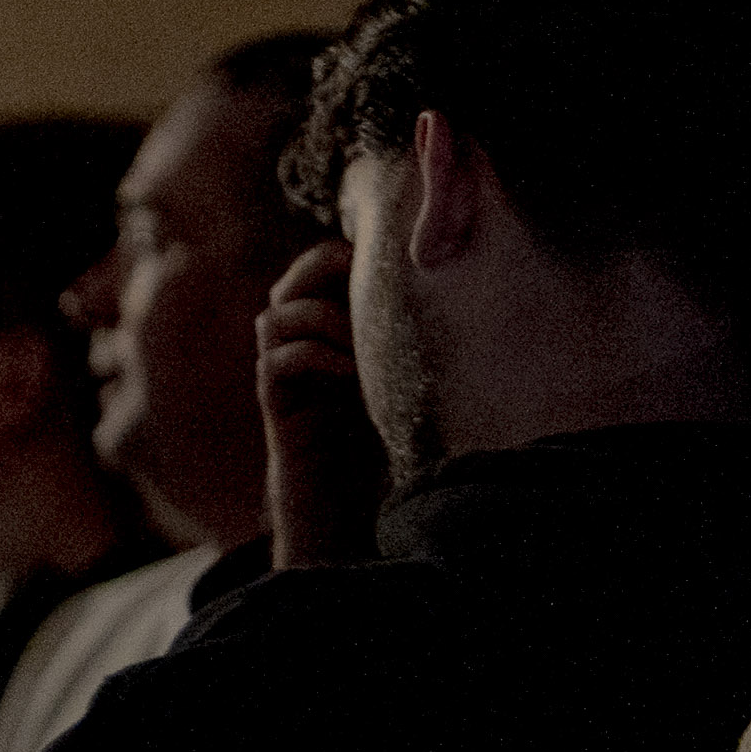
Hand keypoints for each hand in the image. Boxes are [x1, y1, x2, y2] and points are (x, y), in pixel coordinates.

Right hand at [256, 240, 386, 569]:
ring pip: (274, 316)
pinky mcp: (276, 403)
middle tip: (366, 285)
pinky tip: (349, 372)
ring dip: (318, 318)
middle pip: (295, 278)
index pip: (327, 264)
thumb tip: (476, 281)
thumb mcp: (411, 370)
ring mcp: (285, 370)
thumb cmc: (393, 431)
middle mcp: (303, 340)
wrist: (355, 498)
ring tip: (357, 339)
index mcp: (335, 322)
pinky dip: (311, 356)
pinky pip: (276, 362)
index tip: (394, 263)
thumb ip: (417, 330)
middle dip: (326, 273)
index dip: (351, 253)